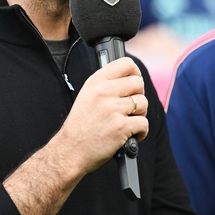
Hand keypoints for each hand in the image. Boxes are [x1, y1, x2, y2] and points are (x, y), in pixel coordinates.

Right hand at [54, 57, 148, 174]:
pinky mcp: (121, 126)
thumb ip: (106, 85)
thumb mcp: (87, 96)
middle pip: (138, 83)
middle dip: (138, 96)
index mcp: (96, 82)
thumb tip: (130, 78)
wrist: (70, 151)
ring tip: (128, 122)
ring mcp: (113, 109)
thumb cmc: (80, 127)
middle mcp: (104, 92)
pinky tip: (130, 135)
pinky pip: (144, 123)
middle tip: (130, 108)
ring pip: (143, 103)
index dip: (135, 73)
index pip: (126, 63)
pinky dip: (141, 132)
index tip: (134, 84)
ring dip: (140, 115)